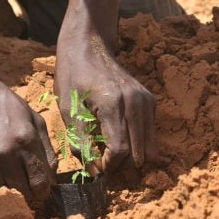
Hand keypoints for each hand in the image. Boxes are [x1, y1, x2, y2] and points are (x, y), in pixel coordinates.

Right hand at [0, 77, 56, 201]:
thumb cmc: (3, 103)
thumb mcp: (32, 117)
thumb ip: (46, 147)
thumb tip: (52, 175)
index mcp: (25, 139)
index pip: (40, 181)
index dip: (42, 190)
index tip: (41, 189)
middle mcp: (5, 152)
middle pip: (21, 189)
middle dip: (25, 186)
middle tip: (22, 176)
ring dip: (3, 180)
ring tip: (1, 163)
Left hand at [55, 33, 158, 171]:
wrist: (88, 47)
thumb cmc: (73, 77)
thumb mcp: (68, 110)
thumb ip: (81, 142)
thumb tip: (95, 171)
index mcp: (112, 103)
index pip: (120, 150)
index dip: (109, 166)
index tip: (96, 167)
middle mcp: (135, 102)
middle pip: (137, 152)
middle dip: (121, 165)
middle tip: (103, 163)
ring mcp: (146, 101)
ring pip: (149, 147)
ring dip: (131, 157)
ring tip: (111, 153)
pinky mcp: (150, 101)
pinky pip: (150, 134)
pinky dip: (139, 144)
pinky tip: (121, 139)